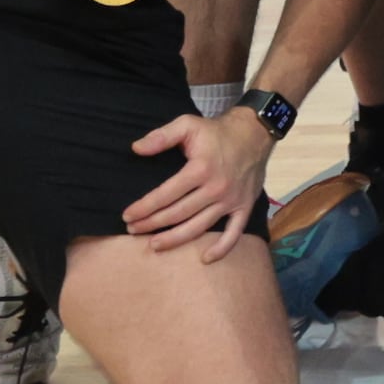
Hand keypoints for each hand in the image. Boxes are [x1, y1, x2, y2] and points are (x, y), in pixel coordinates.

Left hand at [119, 99, 271, 258]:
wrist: (255, 132)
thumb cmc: (217, 131)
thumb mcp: (187, 124)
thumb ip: (161, 136)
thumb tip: (135, 149)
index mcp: (200, 169)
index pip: (165, 195)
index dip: (144, 207)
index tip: (127, 215)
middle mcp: (216, 188)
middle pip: (178, 214)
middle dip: (152, 224)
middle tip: (133, 230)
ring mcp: (231, 200)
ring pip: (199, 227)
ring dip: (175, 239)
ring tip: (154, 245)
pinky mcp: (244, 206)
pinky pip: (234, 233)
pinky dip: (222, 248)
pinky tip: (205, 259)